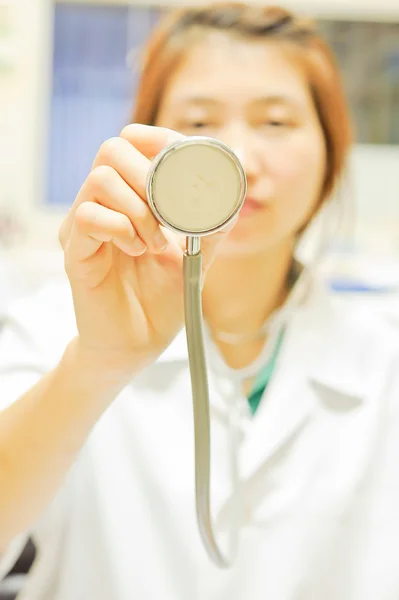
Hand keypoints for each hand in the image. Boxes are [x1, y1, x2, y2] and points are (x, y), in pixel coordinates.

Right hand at [59, 125, 232, 376]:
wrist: (140, 341)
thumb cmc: (163, 296)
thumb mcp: (198, 251)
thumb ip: (213, 217)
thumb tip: (235, 178)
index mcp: (129, 196)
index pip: (132, 142)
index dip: (160, 141)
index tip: (186, 166)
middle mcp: (103, 204)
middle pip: (112, 149)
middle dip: (150, 175)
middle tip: (170, 212)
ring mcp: (84, 226)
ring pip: (101, 179)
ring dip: (139, 208)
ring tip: (155, 243)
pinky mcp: (74, 251)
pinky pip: (88, 216)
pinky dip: (121, 229)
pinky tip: (137, 252)